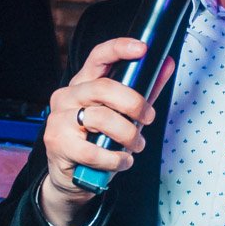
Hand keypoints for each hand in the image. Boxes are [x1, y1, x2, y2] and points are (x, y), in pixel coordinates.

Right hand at [40, 38, 173, 225]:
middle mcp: (67, 96)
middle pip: (104, 87)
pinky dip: (116, 159)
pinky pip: (96, 151)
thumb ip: (144, 90)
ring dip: (128, 136)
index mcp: (83, 83)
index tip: (142, 48)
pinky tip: (121, 161)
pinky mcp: (58, 144)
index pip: (98, 56)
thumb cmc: (99, 140)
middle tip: (148, 118)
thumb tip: (166, 63)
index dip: (119, 48)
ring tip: (136, 145)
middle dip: (134, 103)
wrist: (72, 177)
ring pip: (102, 119)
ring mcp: (59, 119)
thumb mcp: (124, 114)